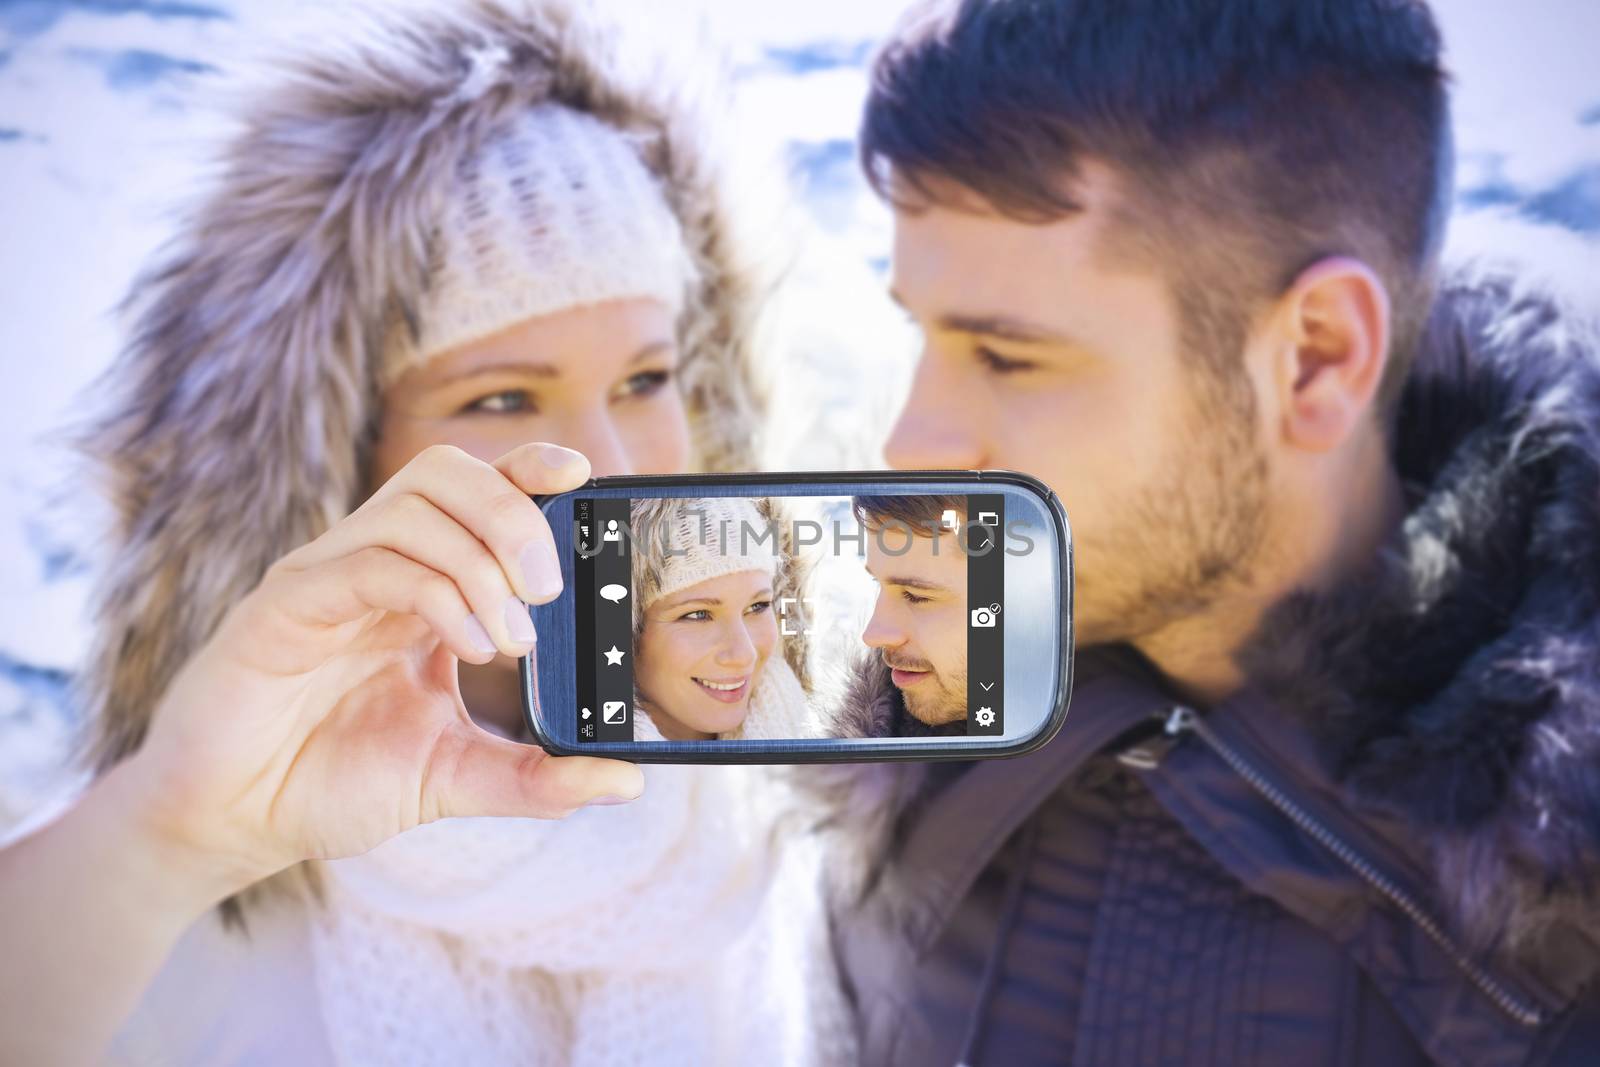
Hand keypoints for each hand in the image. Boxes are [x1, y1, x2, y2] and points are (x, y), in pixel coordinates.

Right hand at [116, 442, 641, 893]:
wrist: (235, 822)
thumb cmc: (333, 783)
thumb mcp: (457, 778)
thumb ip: (538, 776)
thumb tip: (627, 780)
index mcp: (421, 585)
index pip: (479, 491)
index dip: (529, 468)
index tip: (585, 475)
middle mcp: (377, 564)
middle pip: (449, 473)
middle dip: (515, 515)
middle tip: (549, 591)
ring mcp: (329, 576)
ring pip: (414, 505)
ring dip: (482, 559)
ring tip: (511, 636)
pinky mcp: (287, 604)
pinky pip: (369, 560)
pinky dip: (434, 592)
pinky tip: (466, 646)